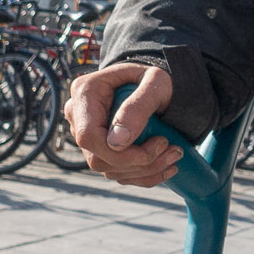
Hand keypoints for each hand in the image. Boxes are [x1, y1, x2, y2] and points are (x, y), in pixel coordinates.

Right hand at [65, 62, 181, 186]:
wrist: (155, 85)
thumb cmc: (155, 78)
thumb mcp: (155, 82)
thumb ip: (138, 106)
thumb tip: (116, 142)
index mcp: (85, 92)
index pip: (89, 135)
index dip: (119, 151)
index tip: (158, 143)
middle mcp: (79, 116)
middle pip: (98, 158)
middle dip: (139, 161)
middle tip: (174, 149)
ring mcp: (88, 136)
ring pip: (109, 170)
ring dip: (146, 170)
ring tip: (175, 154)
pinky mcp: (100, 150)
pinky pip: (118, 174)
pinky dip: (145, 175)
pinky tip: (167, 166)